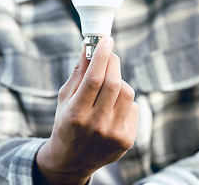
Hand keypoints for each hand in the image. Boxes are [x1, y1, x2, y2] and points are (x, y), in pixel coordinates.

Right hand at [36, 36, 138, 184]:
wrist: (73, 159)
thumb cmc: (66, 123)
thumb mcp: (65, 99)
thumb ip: (78, 73)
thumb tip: (88, 47)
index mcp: (76, 114)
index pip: (94, 79)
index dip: (102, 55)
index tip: (106, 40)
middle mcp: (96, 126)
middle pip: (114, 84)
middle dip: (113, 62)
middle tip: (109, 53)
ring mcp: (114, 134)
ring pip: (127, 92)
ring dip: (119, 80)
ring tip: (108, 84)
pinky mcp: (127, 139)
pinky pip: (133, 106)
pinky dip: (124, 99)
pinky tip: (113, 106)